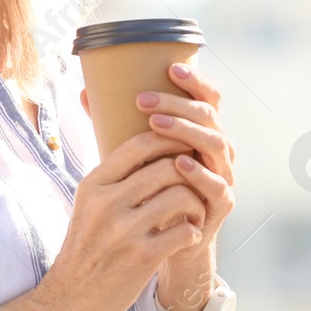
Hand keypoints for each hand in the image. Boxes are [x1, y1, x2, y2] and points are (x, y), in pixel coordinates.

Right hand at [31, 131, 207, 310]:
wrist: (67, 302)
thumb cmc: (85, 251)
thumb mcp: (89, 206)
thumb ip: (115, 180)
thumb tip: (152, 149)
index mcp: (94, 185)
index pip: (140, 144)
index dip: (170, 140)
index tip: (184, 150)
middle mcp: (106, 203)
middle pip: (167, 167)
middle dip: (190, 175)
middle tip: (195, 188)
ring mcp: (123, 230)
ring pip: (181, 195)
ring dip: (196, 204)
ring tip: (194, 215)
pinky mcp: (141, 258)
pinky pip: (185, 230)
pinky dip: (194, 232)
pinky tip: (187, 238)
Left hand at [136, 62, 234, 310]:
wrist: (167, 242)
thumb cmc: (150, 191)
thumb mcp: (134, 156)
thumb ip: (118, 126)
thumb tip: (85, 92)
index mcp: (202, 131)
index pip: (207, 96)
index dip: (195, 80)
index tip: (170, 68)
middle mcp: (218, 148)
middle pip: (209, 115)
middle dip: (177, 104)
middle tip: (143, 100)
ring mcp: (224, 175)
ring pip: (216, 144)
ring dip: (186, 131)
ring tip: (156, 124)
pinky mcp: (222, 204)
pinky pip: (216, 184)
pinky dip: (198, 172)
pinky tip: (179, 163)